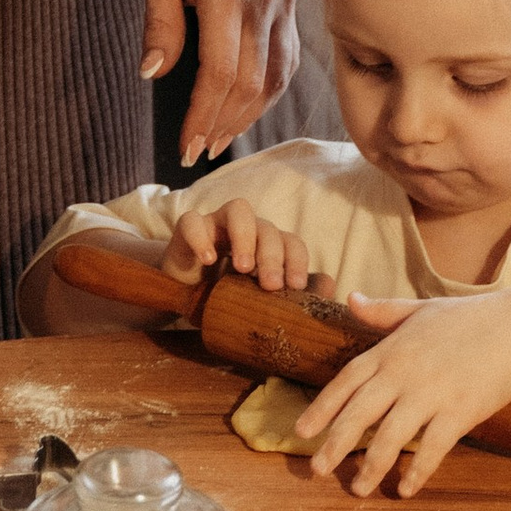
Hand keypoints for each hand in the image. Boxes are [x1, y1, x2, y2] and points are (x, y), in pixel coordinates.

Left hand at [143, 0, 297, 166]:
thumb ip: (161, 21)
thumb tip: (154, 74)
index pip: (219, 73)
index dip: (203, 116)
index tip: (186, 146)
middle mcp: (264, 0)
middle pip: (250, 83)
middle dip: (223, 124)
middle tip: (198, 152)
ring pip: (275, 75)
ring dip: (249, 113)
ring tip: (221, 136)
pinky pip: (287, 56)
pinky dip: (271, 88)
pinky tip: (250, 104)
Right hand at [163, 195, 312, 294]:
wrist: (182, 297)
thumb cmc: (224, 296)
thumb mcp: (257, 301)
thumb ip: (291, 295)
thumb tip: (328, 286)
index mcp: (267, 245)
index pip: (291, 241)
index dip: (297, 260)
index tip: (294, 286)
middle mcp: (246, 229)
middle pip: (267, 227)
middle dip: (272, 256)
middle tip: (269, 285)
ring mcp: (217, 224)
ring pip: (238, 210)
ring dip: (244, 236)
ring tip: (242, 268)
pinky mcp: (188, 228)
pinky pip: (193, 220)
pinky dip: (201, 237)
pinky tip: (207, 260)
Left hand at [300, 286, 510, 495]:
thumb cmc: (469, 318)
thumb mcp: (420, 309)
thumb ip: (383, 311)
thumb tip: (350, 299)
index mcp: (390, 350)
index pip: (345, 381)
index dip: (321, 408)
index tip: (301, 431)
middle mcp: (403, 373)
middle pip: (359, 414)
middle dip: (335, 445)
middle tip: (316, 471)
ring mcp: (431, 393)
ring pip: (390, 437)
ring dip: (371, 466)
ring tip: (358, 489)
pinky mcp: (459, 411)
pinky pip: (431, 448)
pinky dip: (417, 470)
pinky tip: (405, 489)